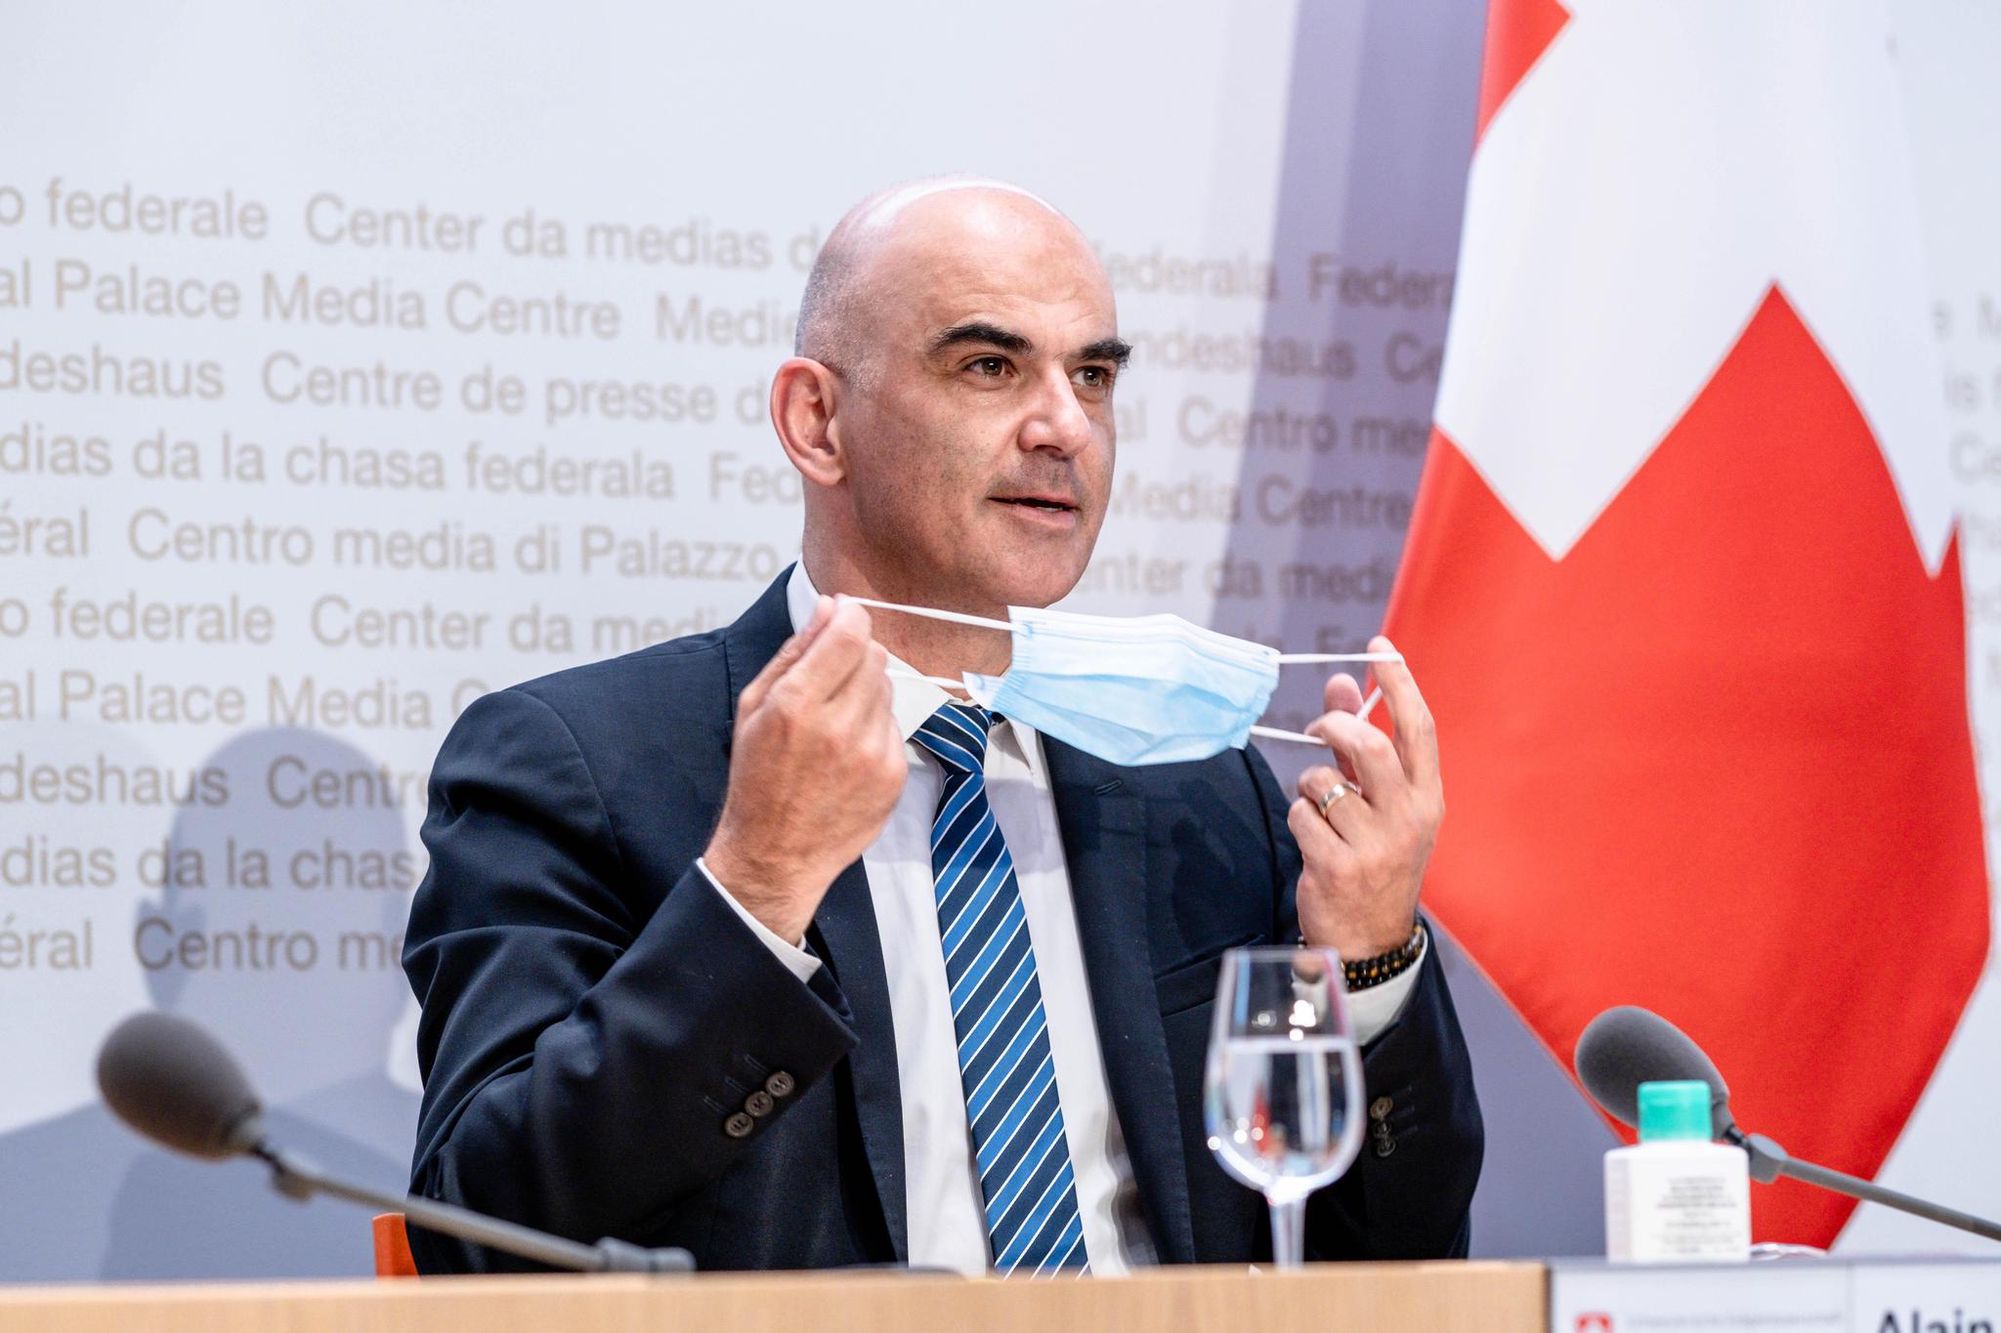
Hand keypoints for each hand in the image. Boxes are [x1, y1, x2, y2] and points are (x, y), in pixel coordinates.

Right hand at [704, 596, 906, 942]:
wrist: (776, 854)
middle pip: (873, 655)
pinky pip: (893, 725)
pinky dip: (874, 728)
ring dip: (864, 693)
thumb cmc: (758, 779)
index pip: (850, 634)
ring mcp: (871, 753)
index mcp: (796, 705)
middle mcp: (839, 727)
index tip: (843, 618)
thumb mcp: (755, 707)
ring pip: (887, 688)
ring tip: (833, 723)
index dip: (850, 617)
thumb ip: (794, 652)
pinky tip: (847, 752)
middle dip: (854, 655)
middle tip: (829, 680)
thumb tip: (829, 608)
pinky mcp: (893, 774)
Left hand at [1288, 636, 1442, 958]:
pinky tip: (1313, 841)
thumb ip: (1360, 742)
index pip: (1419, 728)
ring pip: (1323, 780)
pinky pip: (1300, 814)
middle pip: (1369, 744)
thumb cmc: (1374, 857)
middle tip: (1319, 729)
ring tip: (1320, 809)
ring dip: (1309, 785)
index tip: (1380, 648)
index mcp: (1428, 798)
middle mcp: (1409, 819)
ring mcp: (1376, 845)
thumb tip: (1342, 684)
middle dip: (1336, 726)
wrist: (1369, 940)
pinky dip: (1298, 818)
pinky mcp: (1339, 867)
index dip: (1399, 683)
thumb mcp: (1380, 802)